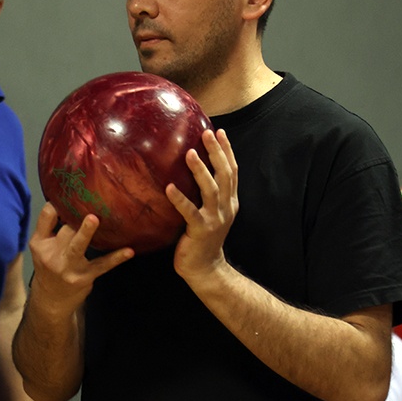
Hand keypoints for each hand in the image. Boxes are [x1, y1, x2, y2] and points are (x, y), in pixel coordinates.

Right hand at [27, 203, 132, 312]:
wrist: (51, 301)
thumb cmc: (50, 266)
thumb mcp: (42, 248)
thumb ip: (50, 227)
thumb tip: (67, 199)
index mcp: (40, 243)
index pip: (45, 218)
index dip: (56, 204)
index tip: (69, 193)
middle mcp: (52, 255)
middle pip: (64, 231)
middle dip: (74, 217)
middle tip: (85, 202)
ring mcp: (69, 268)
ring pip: (77, 247)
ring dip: (86, 233)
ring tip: (94, 219)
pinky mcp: (85, 277)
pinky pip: (102, 265)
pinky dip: (116, 258)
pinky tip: (129, 251)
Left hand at [168, 129, 238, 281]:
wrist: (206, 269)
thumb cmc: (202, 238)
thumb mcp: (211, 213)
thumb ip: (207, 193)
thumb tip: (192, 168)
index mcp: (229, 202)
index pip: (232, 171)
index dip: (227, 151)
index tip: (219, 131)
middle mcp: (226, 208)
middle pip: (225, 175)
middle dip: (217, 153)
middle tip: (207, 134)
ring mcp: (215, 219)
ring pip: (211, 190)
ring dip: (201, 171)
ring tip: (190, 154)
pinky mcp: (201, 230)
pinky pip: (190, 212)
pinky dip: (180, 199)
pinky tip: (169, 187)